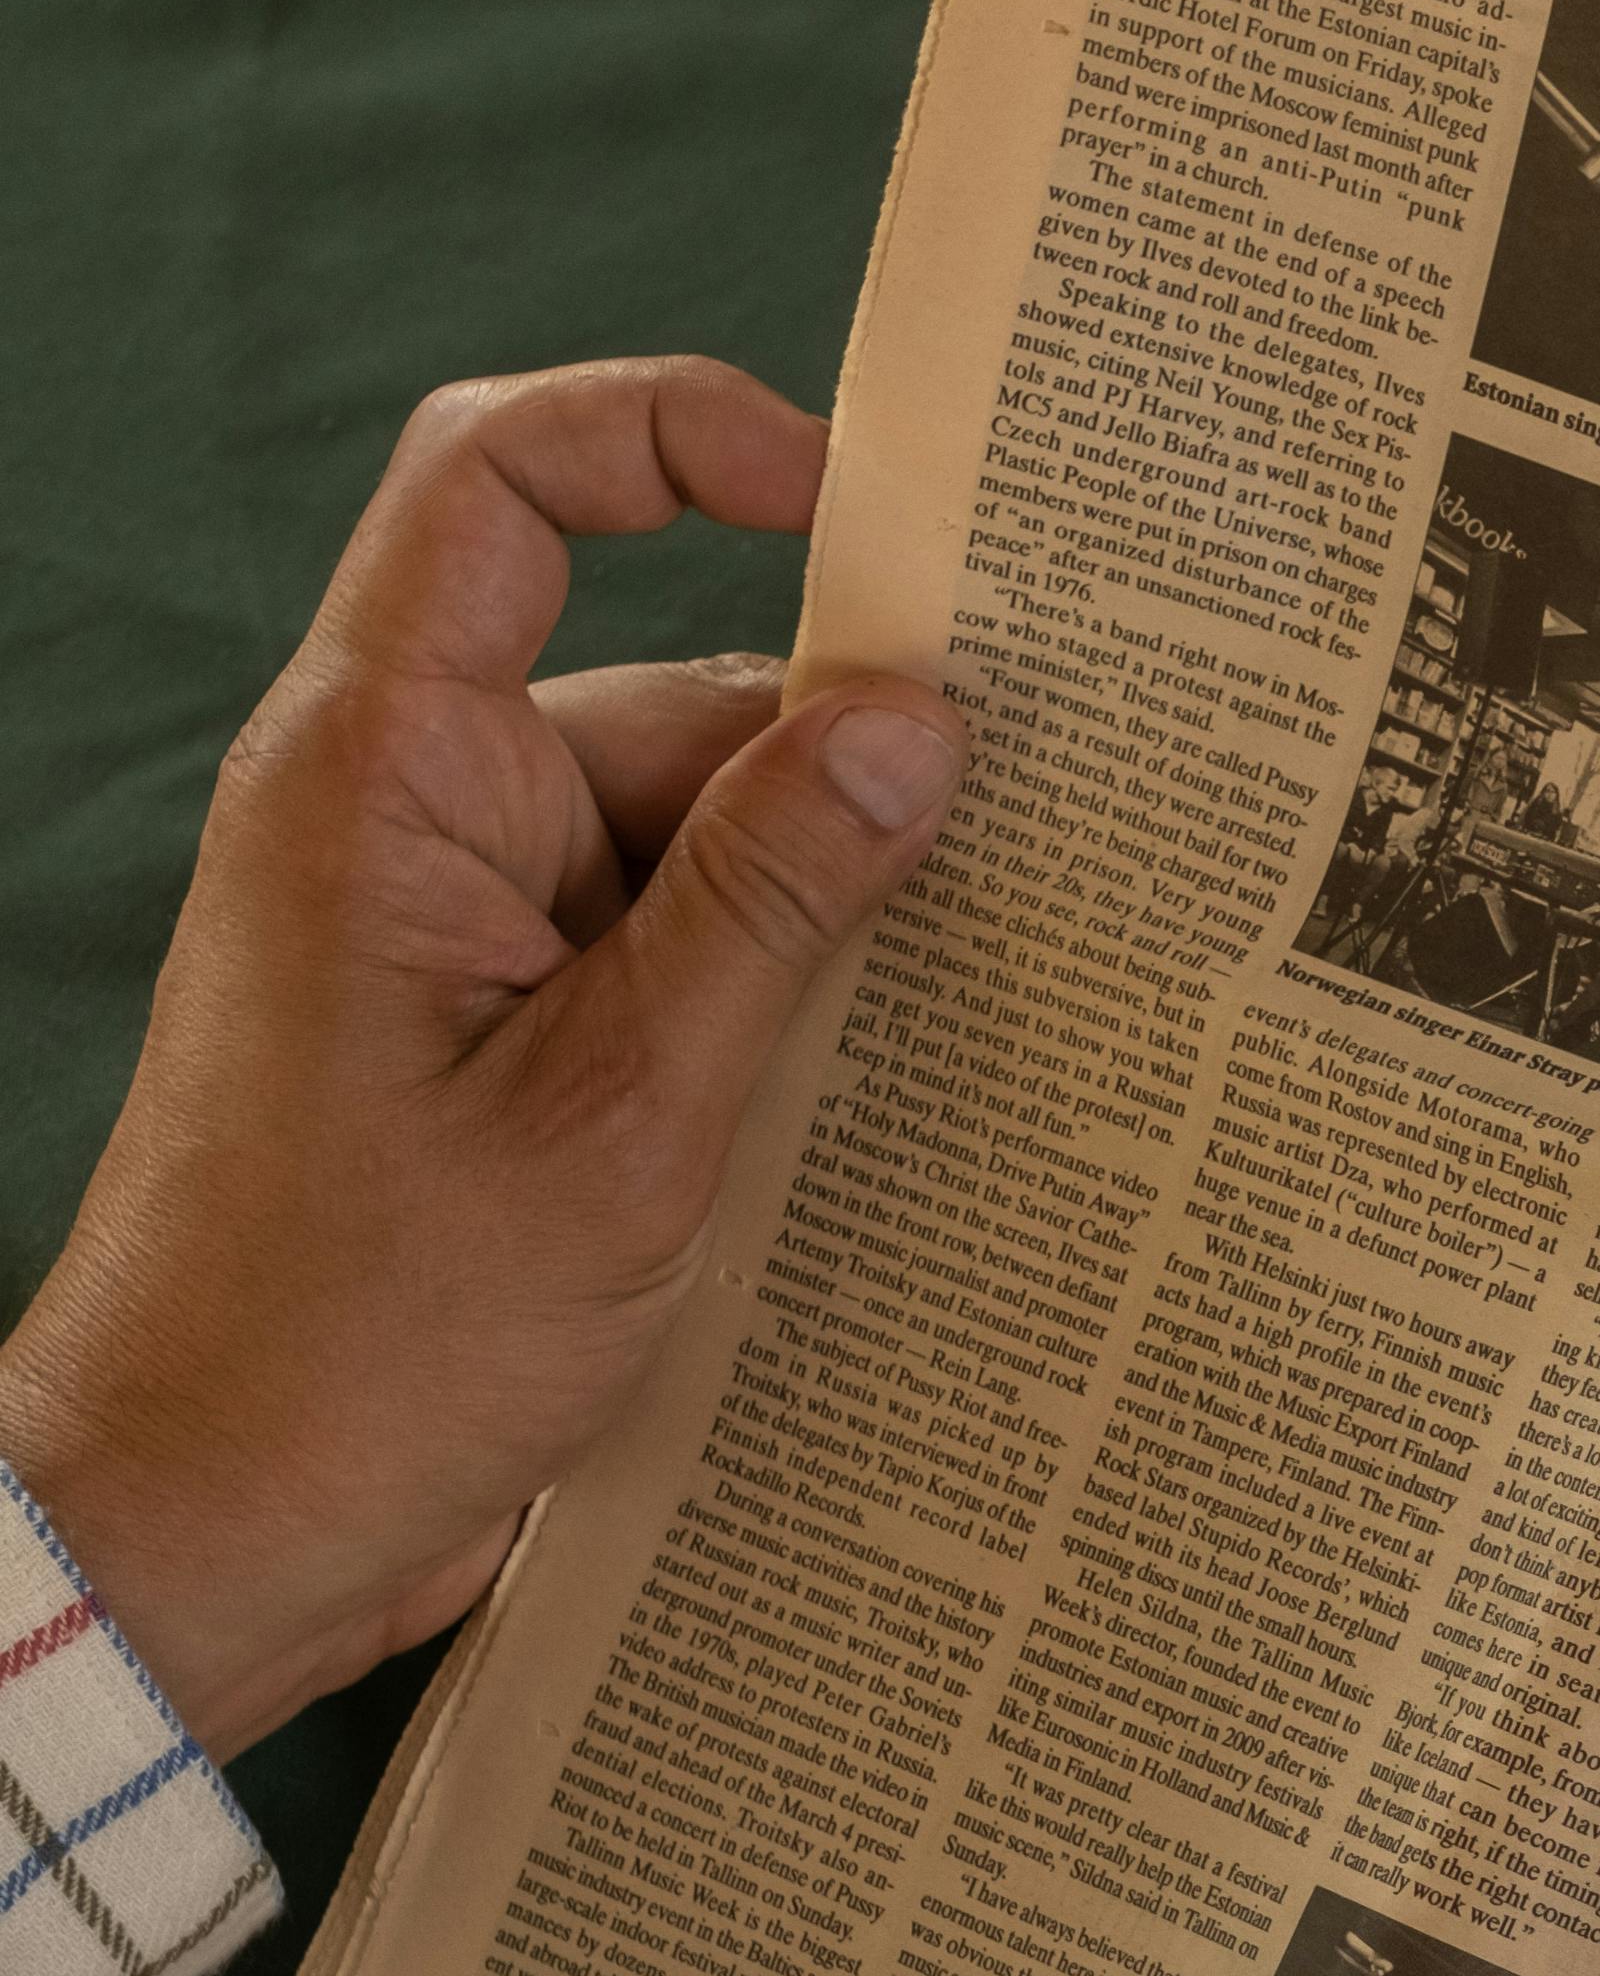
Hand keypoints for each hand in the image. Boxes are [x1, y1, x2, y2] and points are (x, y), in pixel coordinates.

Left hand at [0, 360, 959, 1763]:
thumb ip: (772, 902)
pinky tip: (864, 1110)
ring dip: (806, 936)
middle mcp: (402, 819)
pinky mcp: (476, 1047)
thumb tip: (920, 719)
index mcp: (384, 774)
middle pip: (664, 706)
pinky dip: (753, 1023)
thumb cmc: (358, 1341)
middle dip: (831, 788)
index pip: (511, 489)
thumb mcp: (620, 1117)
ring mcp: (439, 936)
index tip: (859, 504)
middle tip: (1021, 870)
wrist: (201, 1539)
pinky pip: (650, 966)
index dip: (676, 436)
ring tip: (942, 1043)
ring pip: (683, 854)